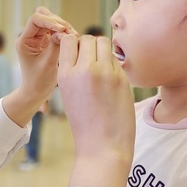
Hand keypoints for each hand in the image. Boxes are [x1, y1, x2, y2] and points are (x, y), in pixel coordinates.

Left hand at [16, 7, 75, 99]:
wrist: (36, 92)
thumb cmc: (39, 81)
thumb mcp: (48, 64)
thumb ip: (55, 46)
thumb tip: (64, 32)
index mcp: (24, 41)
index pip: (35, 19)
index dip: (50, 21)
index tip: (62, 30)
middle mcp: (29, 36)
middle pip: (43, 16)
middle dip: (58, 22)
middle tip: (70, 33)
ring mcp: (37, 38)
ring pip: (51, 20)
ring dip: (63, 26)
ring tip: (73, 37)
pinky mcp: (45, 41)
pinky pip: (55, 29)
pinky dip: (64, 31)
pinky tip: (71, 39)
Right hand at [58, 35, 135, 186]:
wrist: (103, 148)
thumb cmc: (85, 125)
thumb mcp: (69, 95)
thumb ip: (74, 72)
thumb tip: (85, 51)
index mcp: (65, 75)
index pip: (68, 39)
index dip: (74, 43)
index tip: (79, 53)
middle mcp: (83, 69)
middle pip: (88, 38)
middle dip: (90, 46)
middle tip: (93, 61)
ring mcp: (104, 72)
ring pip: (104, 43)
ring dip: (104, 51)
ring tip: (103, 68)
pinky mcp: (121, 78)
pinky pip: (116, 59)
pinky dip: (114, 65)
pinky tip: (113, 81)